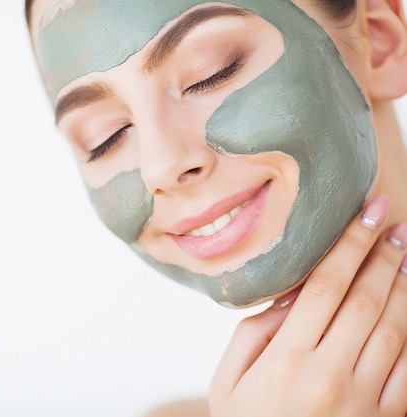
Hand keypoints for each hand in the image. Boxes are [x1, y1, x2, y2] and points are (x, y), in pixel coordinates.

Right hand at [208, 195, 406, 416]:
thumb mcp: (226, 383)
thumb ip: (250, 335)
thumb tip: (288, 297)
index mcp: (285, 360)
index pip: (325, 287)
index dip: (349, 245)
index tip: (367, 213)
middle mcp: (328, 375)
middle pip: (366, 300)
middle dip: (383, 254)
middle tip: (394, 222)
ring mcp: (362, 400)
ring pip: (396, 329)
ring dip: (405, 285)